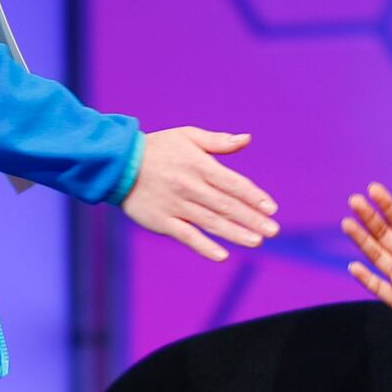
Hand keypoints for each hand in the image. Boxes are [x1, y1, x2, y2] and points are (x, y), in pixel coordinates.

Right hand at [121, 127, 278, 263]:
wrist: (118, 163)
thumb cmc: (157, 148)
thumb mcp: (187, 136)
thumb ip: (218, 141)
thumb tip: (247, 139)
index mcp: (199, 165)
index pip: (233, 183)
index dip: (254, 196)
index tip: (271, 208)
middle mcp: (190, 186)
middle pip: (227, 205)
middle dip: (252, 219)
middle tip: (273, 230)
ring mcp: (176, 205)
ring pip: (211, 222)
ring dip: (235, 233)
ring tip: (256, 241)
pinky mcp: (162, 221)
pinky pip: (186, 236)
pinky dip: (204, 246)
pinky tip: (221, 255)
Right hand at [343, 186, 391, 377]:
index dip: (387, 205)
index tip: (373, 189)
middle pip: (383, 234)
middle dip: (369, 218)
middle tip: (354, 201)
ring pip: (376, 255)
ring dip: (361, 240)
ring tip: (347, 224)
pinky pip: (378, 287)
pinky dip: (365, 278)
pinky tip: (354, 265)